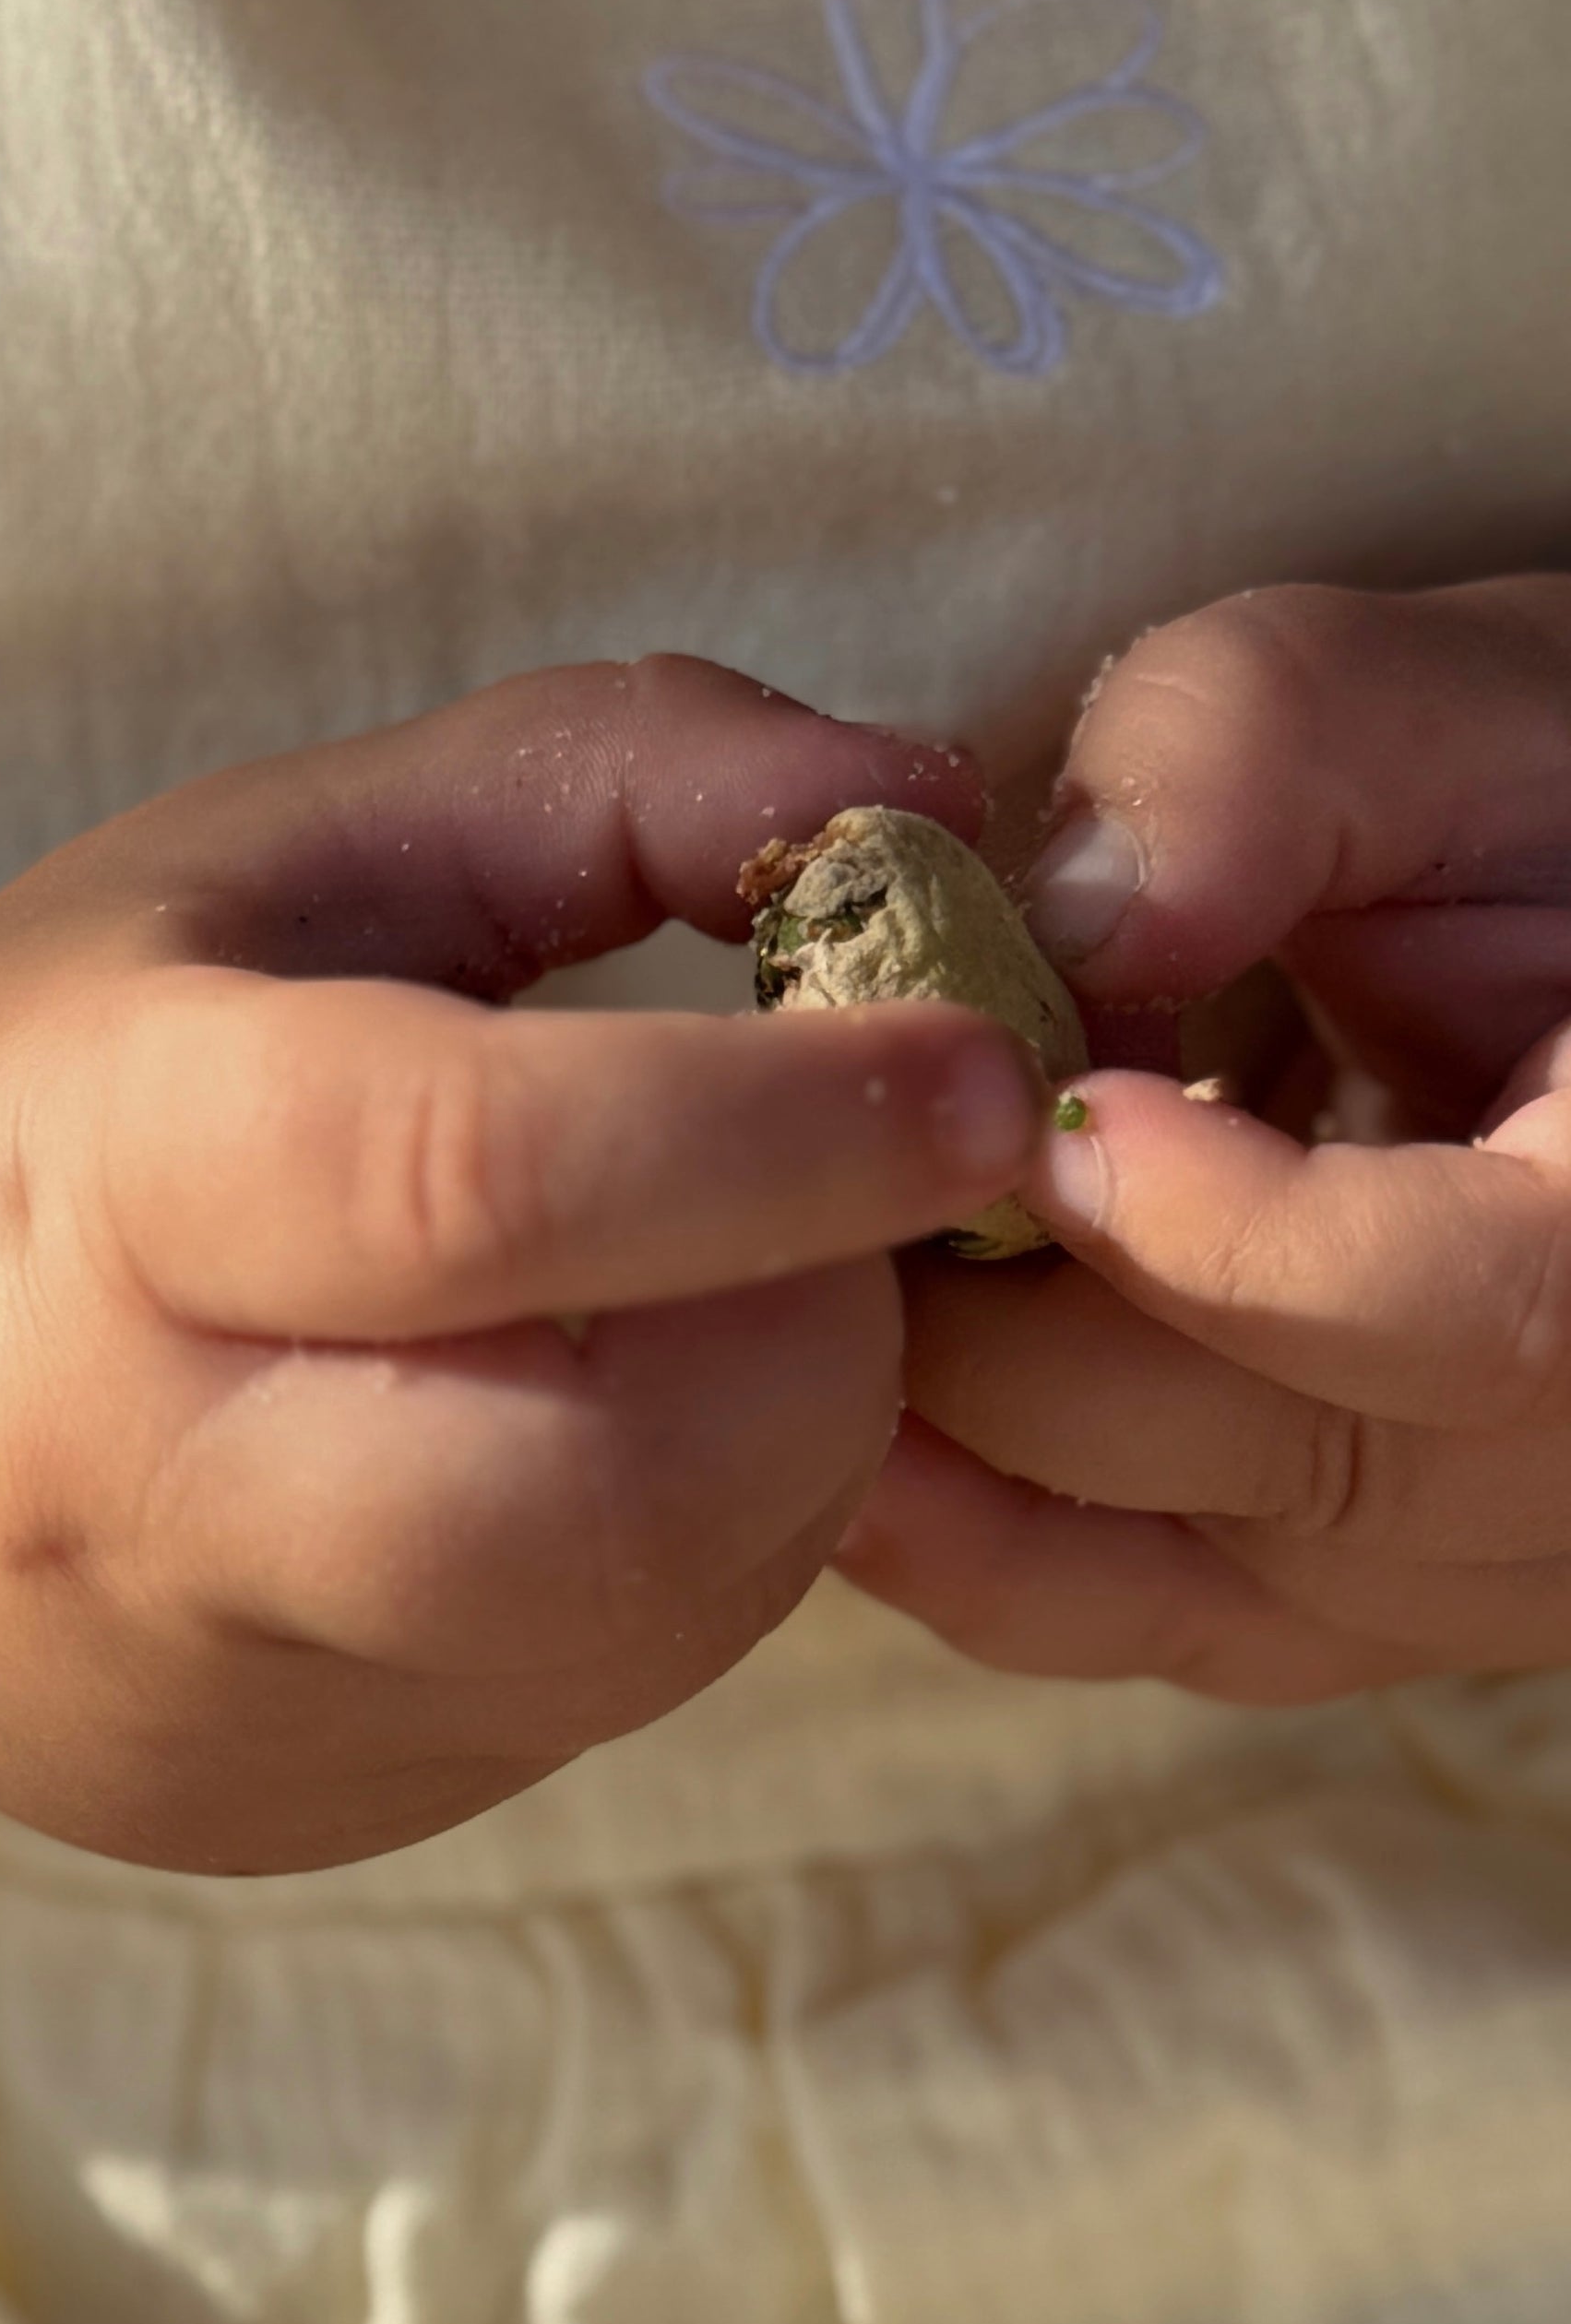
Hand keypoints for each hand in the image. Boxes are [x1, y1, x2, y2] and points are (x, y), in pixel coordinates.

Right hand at [0, 659, 1045, 1873]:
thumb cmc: (47, 1088)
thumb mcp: (267, 855)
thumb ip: (599, 776)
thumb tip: (931, 806)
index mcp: (101, 1179)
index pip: (462, 1184)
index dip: (767, 1132)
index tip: (981, 1067)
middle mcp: (148, 1484)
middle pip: (598, 1492)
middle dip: (822, 1336)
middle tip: (857, 1198)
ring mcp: (234, 1690)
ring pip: (657, 1613)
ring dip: (791, 1441)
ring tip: (712, 1290)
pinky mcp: (318, 1813)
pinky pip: (619, 1691)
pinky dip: (705, 1543)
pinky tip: (614, 1422)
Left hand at [840, 580, 1570, 1701]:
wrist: (1554, 978)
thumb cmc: (1542, 826)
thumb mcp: (1456, 708)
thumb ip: (1273, 750)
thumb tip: (1070, 919)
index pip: (1478, 1318)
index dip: (1229, 1237)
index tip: (1056, 1106)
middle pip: (1244, 1454)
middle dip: (1003, 1294)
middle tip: (834, 1142)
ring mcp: (1450, 1580)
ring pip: (1127, 1571)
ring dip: (932, 1410)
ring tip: (825, 1229)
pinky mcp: (1321, 1615)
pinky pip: (1086, 1610)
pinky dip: (930, 1495)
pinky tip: (839, 1341)